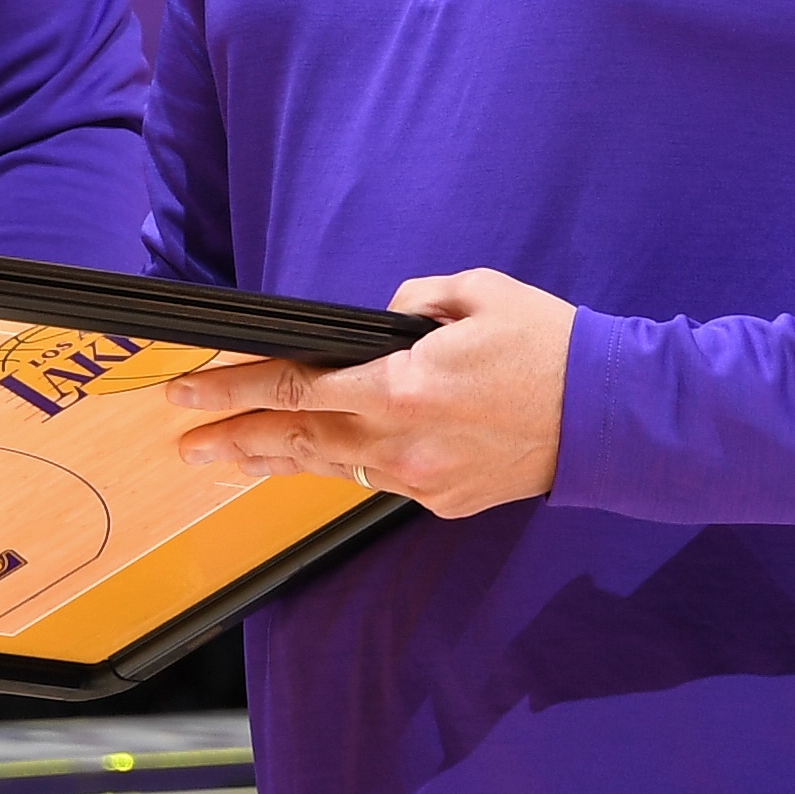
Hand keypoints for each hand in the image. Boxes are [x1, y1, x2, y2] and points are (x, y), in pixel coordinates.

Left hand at [167, 268, 578, 517]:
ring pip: (331, 467)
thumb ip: (409, 304)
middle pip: (298, 438)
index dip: (236, 389)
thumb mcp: (474, 292)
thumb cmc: (545, 344)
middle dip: (234, 438)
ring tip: (229, 458)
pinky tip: (314, 458)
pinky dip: (343, 465)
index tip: (191, 392)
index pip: (297, 384)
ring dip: (277, 459)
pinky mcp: (443, 501)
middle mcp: (402, 442)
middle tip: (185, 441)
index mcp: (403, 386)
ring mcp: (421, 479)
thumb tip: (376, 324)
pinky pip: (378, 479)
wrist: (608, 416)